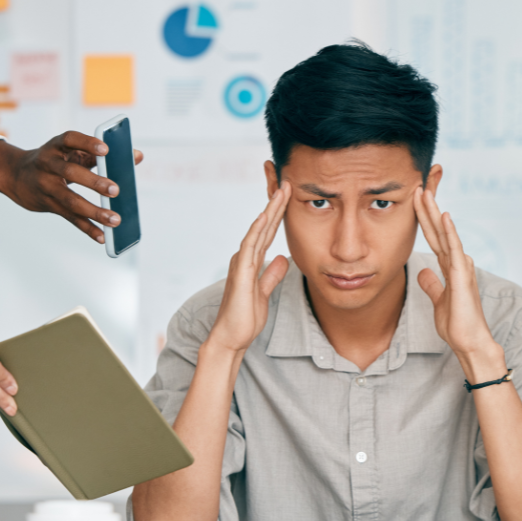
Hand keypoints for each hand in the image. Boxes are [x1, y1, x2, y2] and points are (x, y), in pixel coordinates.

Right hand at [0, 133, 144, 243]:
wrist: (17, 176)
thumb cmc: (56, 161)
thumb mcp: (73, 153)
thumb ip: (102, 155)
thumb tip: (138, 156)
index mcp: (56, 147)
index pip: (70, 139)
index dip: (87, 143)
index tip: (106, 149)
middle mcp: (48, 165)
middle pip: (70, 173)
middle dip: (94, 182)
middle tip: (116, 190)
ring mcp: (46, 186)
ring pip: (70, 200)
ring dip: (94, 211)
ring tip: (115, 220)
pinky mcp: (48, 205)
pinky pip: (69, 218)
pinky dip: (87, 228)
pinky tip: (102, 236)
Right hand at [205, 182, 290, 353]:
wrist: (231, 337)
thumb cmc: (245, 318)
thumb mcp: (264, 293)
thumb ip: (271, 275)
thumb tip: (283, 258)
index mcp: (251, 262)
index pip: (268, 233)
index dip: (278, 215)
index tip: (290, 197)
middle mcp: (245, 258)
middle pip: (263, 227)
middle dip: (276, 205)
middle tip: (288, 183)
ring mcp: (241, 264)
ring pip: (257, 231)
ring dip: (270, 211)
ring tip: (281, 192)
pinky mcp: (241, 274)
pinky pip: (249, 247)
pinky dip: (256, 231)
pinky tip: (264, 216)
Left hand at [414, 187, 501, 375]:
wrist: (470, 342)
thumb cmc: (457, 324)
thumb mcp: (438, 300)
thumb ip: (432, 284)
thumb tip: (424, 271)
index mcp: (450, 267)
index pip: (434, 238)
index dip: (424, 219)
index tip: (415, 201)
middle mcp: (457, 263)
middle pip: (438, 231)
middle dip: (427, 209)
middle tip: (418, 186)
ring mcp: (461, 267)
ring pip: (445, 234)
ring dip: (435, 213)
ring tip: (426, 192)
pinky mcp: (462, 276)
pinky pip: (454, 250)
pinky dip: (450, 232)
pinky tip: (444, 216)